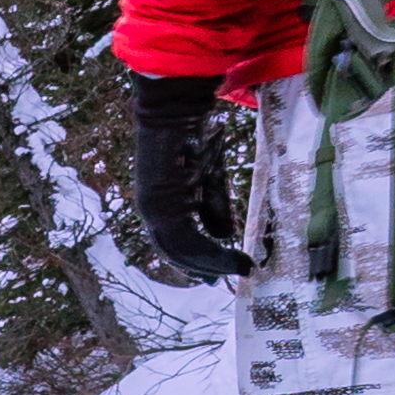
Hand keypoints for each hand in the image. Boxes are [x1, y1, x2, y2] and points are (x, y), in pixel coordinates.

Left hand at [128, 76, 253, 286]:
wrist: (177, 113)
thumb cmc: (193, 138)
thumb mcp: (211, 178)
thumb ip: (214, 206)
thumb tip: (224, 236)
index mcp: (163, 204)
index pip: (175, 242)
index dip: (197, 260)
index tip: (220, 273)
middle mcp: (153, 211)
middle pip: (175, 252)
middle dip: (202, 269)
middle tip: (226, 281)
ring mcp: (153, 210)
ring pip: (181, 251)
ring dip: (212, 265)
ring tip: (241, 268)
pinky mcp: (159, 207)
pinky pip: (186, 241)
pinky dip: (211, 254)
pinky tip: (232, 257)